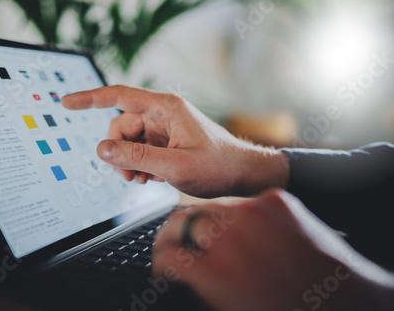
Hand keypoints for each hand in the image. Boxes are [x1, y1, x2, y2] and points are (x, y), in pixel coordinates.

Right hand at [62, 85, 288, 197]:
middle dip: (118, 152)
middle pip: (120, 127)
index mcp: (165, 108)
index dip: (89, 98)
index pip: (118, 97)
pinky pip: (138, 151)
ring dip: (129, 162)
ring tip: (145, 178)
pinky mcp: (164, 142)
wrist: (242, 174)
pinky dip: (139, 165)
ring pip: (127, 142)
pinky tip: (152, 177)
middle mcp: (161, 115)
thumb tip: (103, 149)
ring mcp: (162, 129)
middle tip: (130, 175)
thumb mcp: (176, 165)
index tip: (66, 102)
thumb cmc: (218, 166)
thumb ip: (137, 158)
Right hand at [152, 188, 393, 310]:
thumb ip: (197, 282)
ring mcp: (253, 212)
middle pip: (179, 220)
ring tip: (211, 238)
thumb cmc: (286, 309)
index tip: (162, 261)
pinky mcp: (274, 201)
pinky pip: (241, 203)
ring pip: (210, 207)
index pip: (165, 251)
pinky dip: (238, 216)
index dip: (158, 258)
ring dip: (205, 224)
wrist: (343, 299)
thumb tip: (180, 268)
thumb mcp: (229, 305)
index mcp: (213, 270)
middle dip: (172, 235)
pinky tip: (246, 232)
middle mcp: (228, 235)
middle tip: (175, 244)